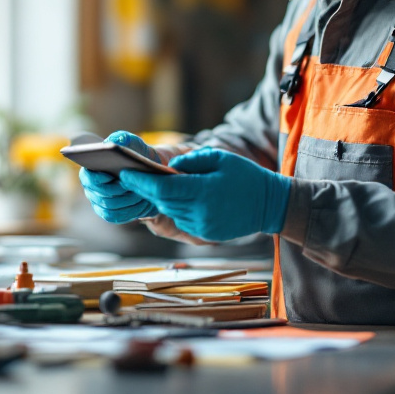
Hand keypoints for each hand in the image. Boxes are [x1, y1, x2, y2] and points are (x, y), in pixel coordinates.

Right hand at [78, 131, 160, 223]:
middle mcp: (91, 188)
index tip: (109, 176)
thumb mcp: (133, 143)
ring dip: (126, 201)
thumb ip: (123, 138)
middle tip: (130, 186)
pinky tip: (141, 204)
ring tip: (140, 194)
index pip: (87, 177)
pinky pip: (116, 216)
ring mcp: (99, 202)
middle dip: (116, 191)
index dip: (96, 179)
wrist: (147, 171)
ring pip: (110, 207)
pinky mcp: (110, 213)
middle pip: (100, 195)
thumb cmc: (136, 154)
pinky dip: (129, 211)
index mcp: (91, 169)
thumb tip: (115, 140)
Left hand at [118, 148, 291, 241]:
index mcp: (203, 191)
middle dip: (147, 189)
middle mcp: (200, 212)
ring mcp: (202, 226)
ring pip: (171, 211)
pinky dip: (179, 209)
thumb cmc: (245, 176)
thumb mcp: (220, 158)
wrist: (269, 204)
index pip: (162, 189)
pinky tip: (184, 198)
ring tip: (158, 185)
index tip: (125, 174)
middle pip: (163, 201)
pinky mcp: (205, 235)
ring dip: (164, 199)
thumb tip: (168, 169)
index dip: (140, 182)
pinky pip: (182, 220)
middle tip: (133, 176)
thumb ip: (191, 161)